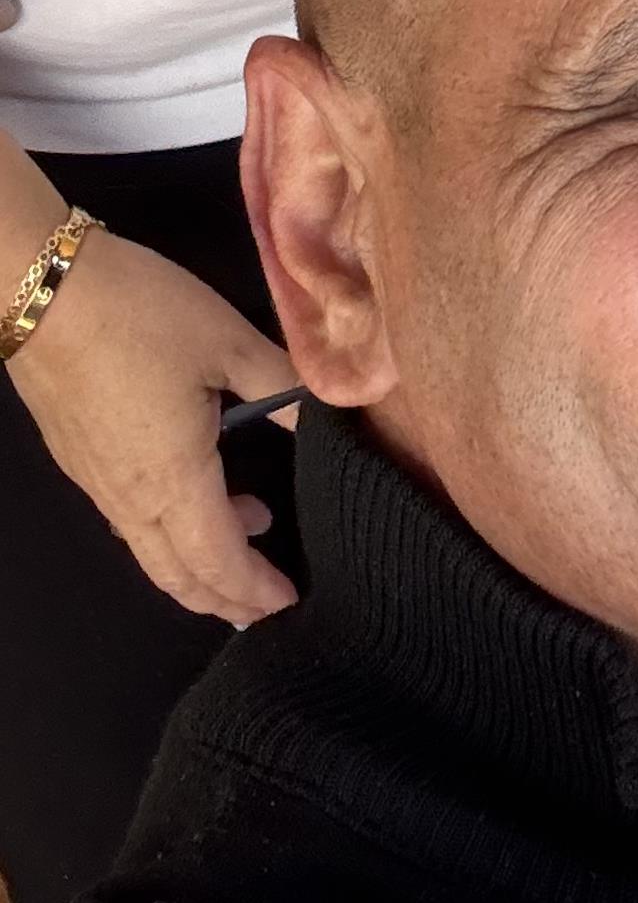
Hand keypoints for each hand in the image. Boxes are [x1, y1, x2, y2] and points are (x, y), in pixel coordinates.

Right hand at [9, 230, 299, 625]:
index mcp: (173, 478)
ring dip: (198, 567)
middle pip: (179, 576)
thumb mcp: (227, 341)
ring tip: (245, 552)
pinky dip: (171, 535)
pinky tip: (200, 499)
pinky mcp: (82, 461)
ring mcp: (100, 484)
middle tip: (267, 609)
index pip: (218, 561)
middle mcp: (131, 498)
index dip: (253, 589)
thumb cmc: (143, 315)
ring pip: (151, 553)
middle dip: (225, 599)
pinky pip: (133, 523)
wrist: (41, 293)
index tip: (289, 603)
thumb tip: (330, 413)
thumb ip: (281, 385)